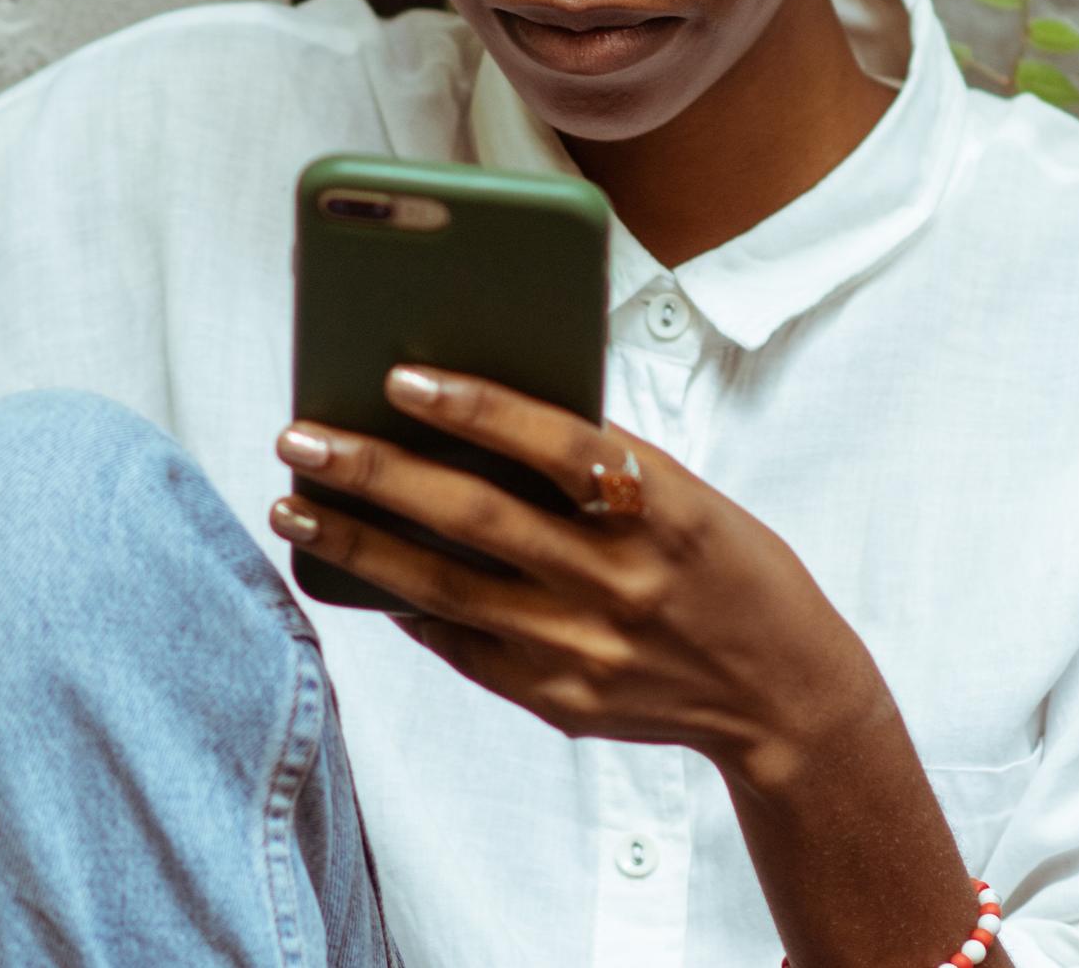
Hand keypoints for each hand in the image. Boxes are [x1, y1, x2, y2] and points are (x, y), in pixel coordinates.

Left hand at [270, 363, 887, 791]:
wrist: (785, 696)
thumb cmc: (726, 566)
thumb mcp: (689, 497)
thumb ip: (598, 461)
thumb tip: (471, 411)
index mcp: (666, 510)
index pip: (558, 446)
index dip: (478, 409)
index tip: (399, 377)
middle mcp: (621, 582)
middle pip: (477, 519)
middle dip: (376, 473)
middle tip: (299, 437)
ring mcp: (584, 651)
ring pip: (445, 588)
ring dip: (357, 544)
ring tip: (293, 506)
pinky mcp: (557, 701)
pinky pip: (459, 644)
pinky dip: (400, 603)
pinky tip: (348, 571)